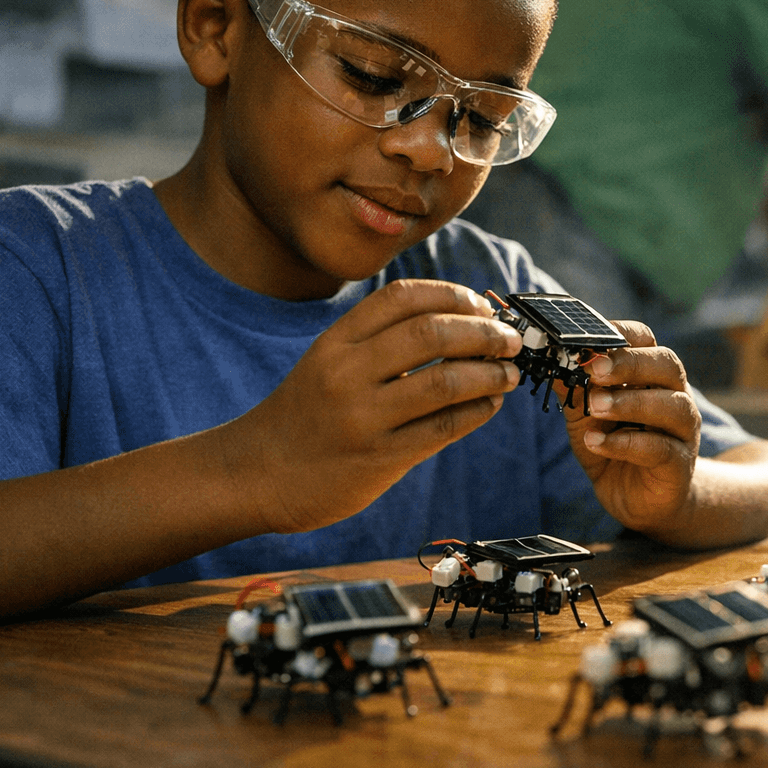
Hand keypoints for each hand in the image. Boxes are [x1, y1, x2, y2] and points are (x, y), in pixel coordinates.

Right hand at [231, 279, 521, 533]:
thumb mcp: (328, 361)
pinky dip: (478, 412)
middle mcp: (346, 373)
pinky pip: (443, 428)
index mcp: (336, 341)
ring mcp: (362, 417)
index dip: (452, 294)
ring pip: (445, 382)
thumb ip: (380, 339)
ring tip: (509, 373)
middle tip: (510, 339)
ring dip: (490, 374)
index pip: (403, 297)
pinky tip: (490, 404)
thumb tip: (462, 319)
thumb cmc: (307, 413)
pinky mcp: (378, 457)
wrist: (257, 472)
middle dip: (483, 332)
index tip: (481, 303)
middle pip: (432, 333)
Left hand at [563, 321, 700, 532]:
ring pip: (671, 405)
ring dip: (631, 402)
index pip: (647, 341)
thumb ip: (573, 389)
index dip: (623, 334)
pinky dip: (626, 444)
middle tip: (595, 369)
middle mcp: (675, 396)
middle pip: (666, 365)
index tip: (593, 338)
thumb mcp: (586, 415)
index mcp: (652, 376)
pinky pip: (660, 448)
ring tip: (596, 407)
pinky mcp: (679, 464)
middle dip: (630, 363)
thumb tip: (549, 361)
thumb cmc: (615, 448)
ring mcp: (683, 431)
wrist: (638, 501)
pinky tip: (597, 443)